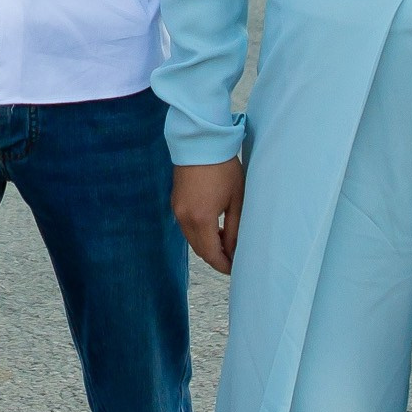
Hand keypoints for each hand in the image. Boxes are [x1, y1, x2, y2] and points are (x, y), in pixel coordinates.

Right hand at [172, 158, 245, 273]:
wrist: (200, 143)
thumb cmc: (223, 168)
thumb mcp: (237, 199)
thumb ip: (235, 228)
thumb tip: (234, 250)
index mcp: (201, 219)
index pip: (211, 254)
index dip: (224, 265)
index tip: (236, 269)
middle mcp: (184, 218)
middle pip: (200, 250)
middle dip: (216, 257)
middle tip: (234, 259)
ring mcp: (177, 210)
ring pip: (192, 239)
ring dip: (208, 245)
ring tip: (227, 242)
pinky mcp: (175, 202)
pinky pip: (187, 227)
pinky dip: (200, 233)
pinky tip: (214, 228)